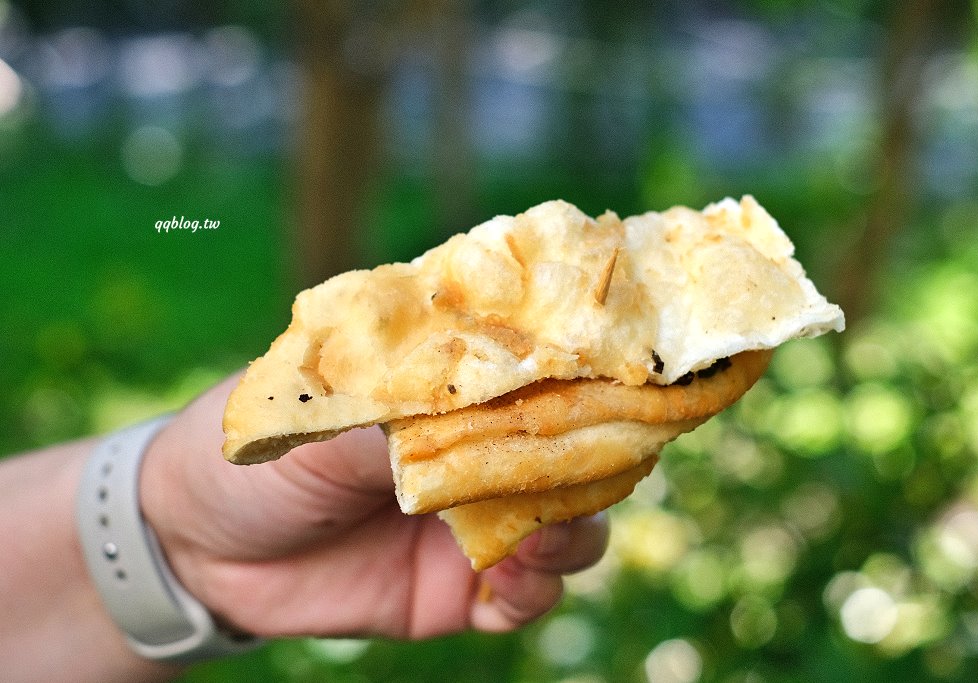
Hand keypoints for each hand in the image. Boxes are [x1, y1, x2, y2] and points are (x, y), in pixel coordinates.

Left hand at [139, 374, 608, 639]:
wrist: (195, 550)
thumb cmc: (254, 451)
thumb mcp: (326, 416)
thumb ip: (411, 414)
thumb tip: (500, 408)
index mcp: (452, 387)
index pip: (542, 370)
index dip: (586, 370)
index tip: (623, 373)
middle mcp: (478, 447)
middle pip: (575, 449)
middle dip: (597, 456)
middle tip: (599, 460)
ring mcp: (474, 518)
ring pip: (570, 524)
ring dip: (572, 526)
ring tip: (540, 531)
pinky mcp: (460, 589)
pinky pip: (528, 595)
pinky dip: (535, 587)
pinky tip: (508, 578)